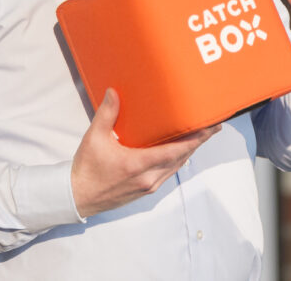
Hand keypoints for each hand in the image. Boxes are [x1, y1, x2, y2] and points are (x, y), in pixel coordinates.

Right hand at [70, 88, 220, 217]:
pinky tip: (180, 151)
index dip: (195, 139)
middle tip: (212, 126)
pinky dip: (177, 160)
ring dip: (189, 151)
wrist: (77, 197)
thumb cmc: (86, 168)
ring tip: (200, 136)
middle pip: (181, 158)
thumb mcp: (94, 138)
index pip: (175, 151)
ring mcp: (148, 186)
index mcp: (138, 164)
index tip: (209, 128)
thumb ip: (107, 114)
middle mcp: (148, 178)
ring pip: (176, 167)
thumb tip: (114, 92)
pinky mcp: (145, 190)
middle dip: (198, 142)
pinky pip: (167, 173)